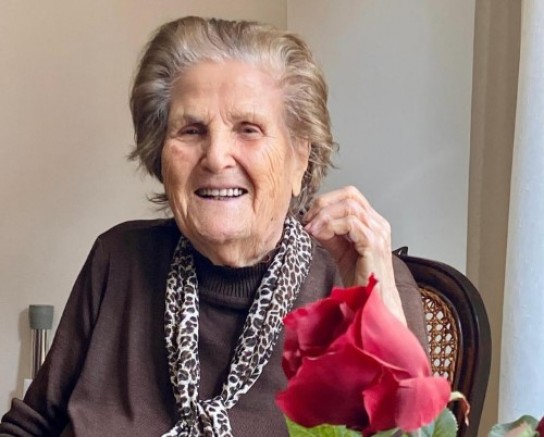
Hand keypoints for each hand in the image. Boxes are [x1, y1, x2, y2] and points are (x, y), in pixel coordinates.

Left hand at [303, 186, 406, 324]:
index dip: (327, 200)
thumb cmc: (362, 281)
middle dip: (323, 203)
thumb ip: (330, 235)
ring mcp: (378, 233)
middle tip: (307, 219)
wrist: (374, 303)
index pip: (350, 195)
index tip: (309, 216)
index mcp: (373, 223)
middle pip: (350, 195)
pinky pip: (350, 224)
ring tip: (310, 229)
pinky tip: (319, 235)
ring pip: (349, 207)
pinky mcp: (373, 243)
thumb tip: (312, 222)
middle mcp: (378, 224)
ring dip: (324, 215)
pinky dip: (330, 226)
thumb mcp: (341, 252)